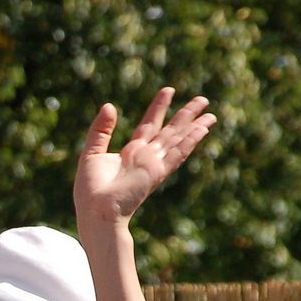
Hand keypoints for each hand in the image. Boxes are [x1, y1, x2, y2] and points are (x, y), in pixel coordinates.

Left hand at [73, 89, 214, 229]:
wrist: (96, 211)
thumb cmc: (90, 189)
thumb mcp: (91, 152)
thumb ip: (100, 130)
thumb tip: (109, 105)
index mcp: (131, 153)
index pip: (149, 124)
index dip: (159, 107)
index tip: (169, 90)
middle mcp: (146, 157)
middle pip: (170, 131)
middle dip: (186, 115)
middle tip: (202, 100)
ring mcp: (154, 165)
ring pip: (178, 140)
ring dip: (195, 127)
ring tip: (211, 115)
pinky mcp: (157, 173)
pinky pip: (176, 154)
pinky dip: (189, 142)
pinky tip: (202, 131)